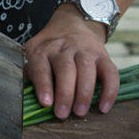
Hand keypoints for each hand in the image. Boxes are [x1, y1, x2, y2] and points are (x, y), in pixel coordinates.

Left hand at [23, 5, 118, 119]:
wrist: (72, 24)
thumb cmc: (50, 50)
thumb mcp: (35, 55)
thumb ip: (31, 76)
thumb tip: (28, 102)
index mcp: (42, 50)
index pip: (41, 66)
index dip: (43, 85)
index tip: (46, 103)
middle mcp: (63, 48)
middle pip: (65, 68)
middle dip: (65, 93)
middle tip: (62, 114)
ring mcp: (84, 50)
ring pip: (86, 68)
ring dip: (84, 92)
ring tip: (80, 112)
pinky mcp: (103, 55)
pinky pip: (110, 72)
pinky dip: (109, 90)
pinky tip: (104, 107)